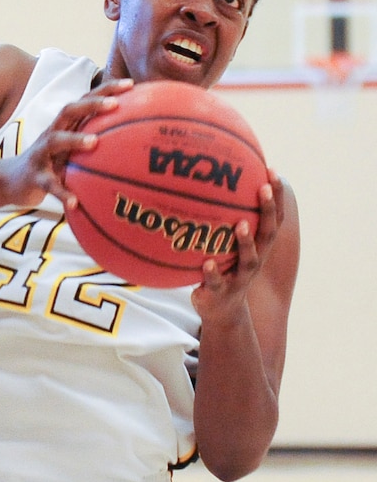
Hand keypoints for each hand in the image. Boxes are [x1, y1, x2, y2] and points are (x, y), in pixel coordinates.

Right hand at [1, 78, 132, 207]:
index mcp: (64, 126)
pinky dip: (61, 193)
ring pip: (55, 141)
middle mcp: (52, 134)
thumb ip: (93, 141)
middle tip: (114, 104)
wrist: (11, 181)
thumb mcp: (70, 150)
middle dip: (92, 104)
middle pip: (69, 111)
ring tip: (94, 143)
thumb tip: (133, 143)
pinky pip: (48, 184)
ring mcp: (41, 154)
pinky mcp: (34, 176)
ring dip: (74, 139)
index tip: (131, 84)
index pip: (86, 100)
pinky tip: (74, 202)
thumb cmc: (50, 163)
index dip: (106, 89)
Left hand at [194, 171, 284, 322]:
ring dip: (246, 242)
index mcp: (258, 247)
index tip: (271, 170)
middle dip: (267, 210)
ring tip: (241, 225)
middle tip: (263, 189)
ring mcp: (239, 277)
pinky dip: (212, 273)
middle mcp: (255, 260)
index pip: (273, 217)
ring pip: (248, 259)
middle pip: (267, 234)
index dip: (276, 196)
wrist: (221, 310)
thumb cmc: (223, 269)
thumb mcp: (226, 246)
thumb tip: (209, 187)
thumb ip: (224, 222)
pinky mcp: (220, 292)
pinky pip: (216, 282)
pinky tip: (205, 263)